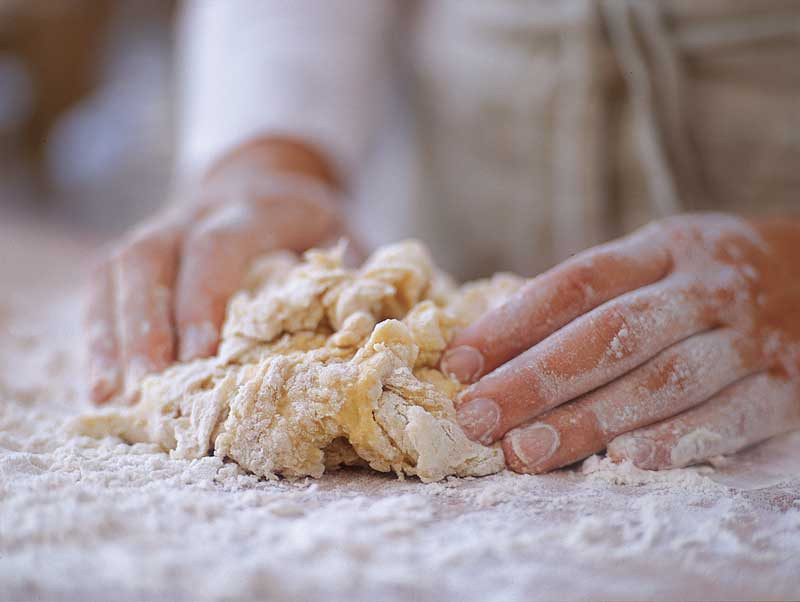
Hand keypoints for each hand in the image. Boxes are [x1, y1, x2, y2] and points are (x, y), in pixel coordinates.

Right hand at [85, 138, 345, 403]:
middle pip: (150, 256)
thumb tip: (346, 340)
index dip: (204, 299)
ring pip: (116, 271)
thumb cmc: (312, 226)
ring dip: (111, 335)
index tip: (201, 357)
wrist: (269, 182)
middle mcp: (196, 211)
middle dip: (145, 324)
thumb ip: (347, 280)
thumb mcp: (345, 239)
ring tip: (112, 395)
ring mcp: (161, 228)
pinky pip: (104, 288)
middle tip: (150, 384)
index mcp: (255, 207)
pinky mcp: (140, 253)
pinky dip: (100, 336)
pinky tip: (102, 385)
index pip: (218, 245)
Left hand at [442, 214, 799, 472]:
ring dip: (589, 420)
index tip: (459, 363)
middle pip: (610, 334)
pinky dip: (673, 440)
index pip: (576, 283)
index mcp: (662, 248)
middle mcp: (704, 287)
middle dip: (536, 379)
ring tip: (526, 451)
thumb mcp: (653, 261)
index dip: (512, 323)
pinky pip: (727, 417)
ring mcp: (747, 337)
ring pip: (662, 381)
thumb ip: (587, 297)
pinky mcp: (783, 386)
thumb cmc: (702, 279)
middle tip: (477, 417)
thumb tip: (493, 343)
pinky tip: (622, 461)